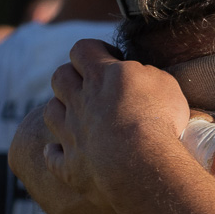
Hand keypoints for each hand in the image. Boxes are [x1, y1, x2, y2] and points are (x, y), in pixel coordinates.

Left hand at [43, 40, 189, 203]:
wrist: (142, 165)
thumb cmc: (158, 119)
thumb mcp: (164, 83)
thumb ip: (145, 74)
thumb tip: (137, 76)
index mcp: (101, 76)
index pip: (83, 48)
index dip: (95, 50)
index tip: (112, 59)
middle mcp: (79, 101)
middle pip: (60, 77)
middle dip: (73, 77)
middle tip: (95, 88)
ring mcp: (71, 133)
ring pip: (50, 111)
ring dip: (61, 110)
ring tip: (81, 117)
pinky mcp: (70, 164)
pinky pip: (52, 156)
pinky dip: (55, 153)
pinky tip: (65, 153)